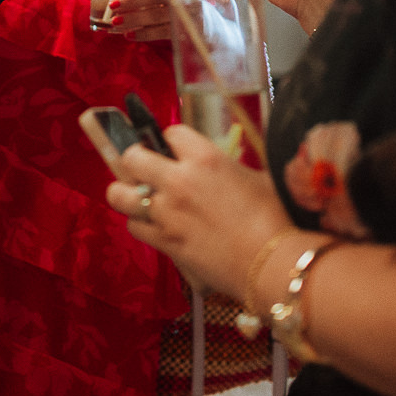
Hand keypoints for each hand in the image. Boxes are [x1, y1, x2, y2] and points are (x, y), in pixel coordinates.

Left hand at [103, 0, 174, 40]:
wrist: (188, 23)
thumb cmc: (162, 7)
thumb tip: (110, 2)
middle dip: (132, 0)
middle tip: (112, 5)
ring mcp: (180, 12)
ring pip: (155, 15)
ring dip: (133, 19)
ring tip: (114, 22)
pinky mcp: (180, 29)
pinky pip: (160, 32)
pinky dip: (143, 34)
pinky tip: (128, 34)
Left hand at [105, 123, 297, 300]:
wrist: (273, 263)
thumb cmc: (275, 218)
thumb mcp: (257, 178)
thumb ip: (232, 169)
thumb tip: (225, 171)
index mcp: (205, 157)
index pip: (172, 132)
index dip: (174, 140)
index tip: (178, 149)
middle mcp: (178, 179)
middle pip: (132, 157)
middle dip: (137, 159)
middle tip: (146, 167)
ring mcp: (166, 211)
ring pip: (119, 194)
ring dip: (127, 193)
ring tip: (140, 196)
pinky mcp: (164, 240)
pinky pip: (134, 226)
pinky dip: (140, 224)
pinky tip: (153, 224)